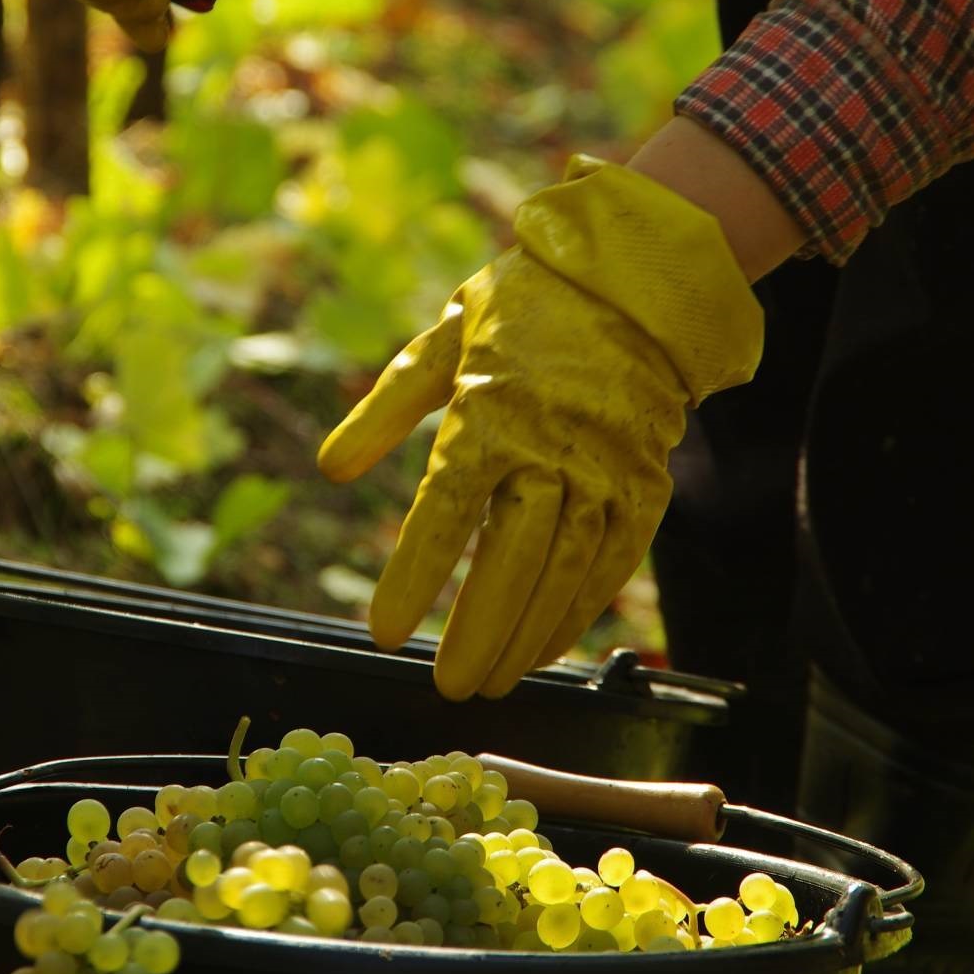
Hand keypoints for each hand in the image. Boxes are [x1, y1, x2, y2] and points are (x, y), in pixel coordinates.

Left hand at [318, 157, 765, 700]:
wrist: (635, 285)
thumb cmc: (522, 312)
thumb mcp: (442, 342)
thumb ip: (384, 409)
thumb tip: (329, 468)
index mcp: (492, 411)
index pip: (447, 508)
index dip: (416, 575)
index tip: (383, 633)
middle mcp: (553, 447)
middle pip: (515, 554)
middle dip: (480, 628)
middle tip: (448, 687)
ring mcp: (607, 470)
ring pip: (567, 570)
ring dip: (528, 635)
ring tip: (491, 683)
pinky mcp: (645, 486)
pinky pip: (613, 562)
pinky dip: (579, 611)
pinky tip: (545, 649)